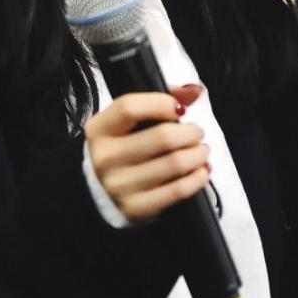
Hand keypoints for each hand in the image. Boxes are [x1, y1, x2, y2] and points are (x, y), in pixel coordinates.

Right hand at [85, 84, 208, 223]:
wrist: (96, 193)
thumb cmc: (119, 148)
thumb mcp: (127, 122)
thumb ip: (158, 99)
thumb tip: (196, 90)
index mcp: (99, 129)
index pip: (129, 107)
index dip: (161, 103)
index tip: (180, 109)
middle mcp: (105, 157)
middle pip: (161, 137)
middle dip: (190, 132)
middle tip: (197, 133)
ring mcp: (119, 185)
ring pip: (174, 163)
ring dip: (198, 154)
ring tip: (201, 151)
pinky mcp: (135, 208)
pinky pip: (177, 191)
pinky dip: (197, 179)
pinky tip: (202, 171)